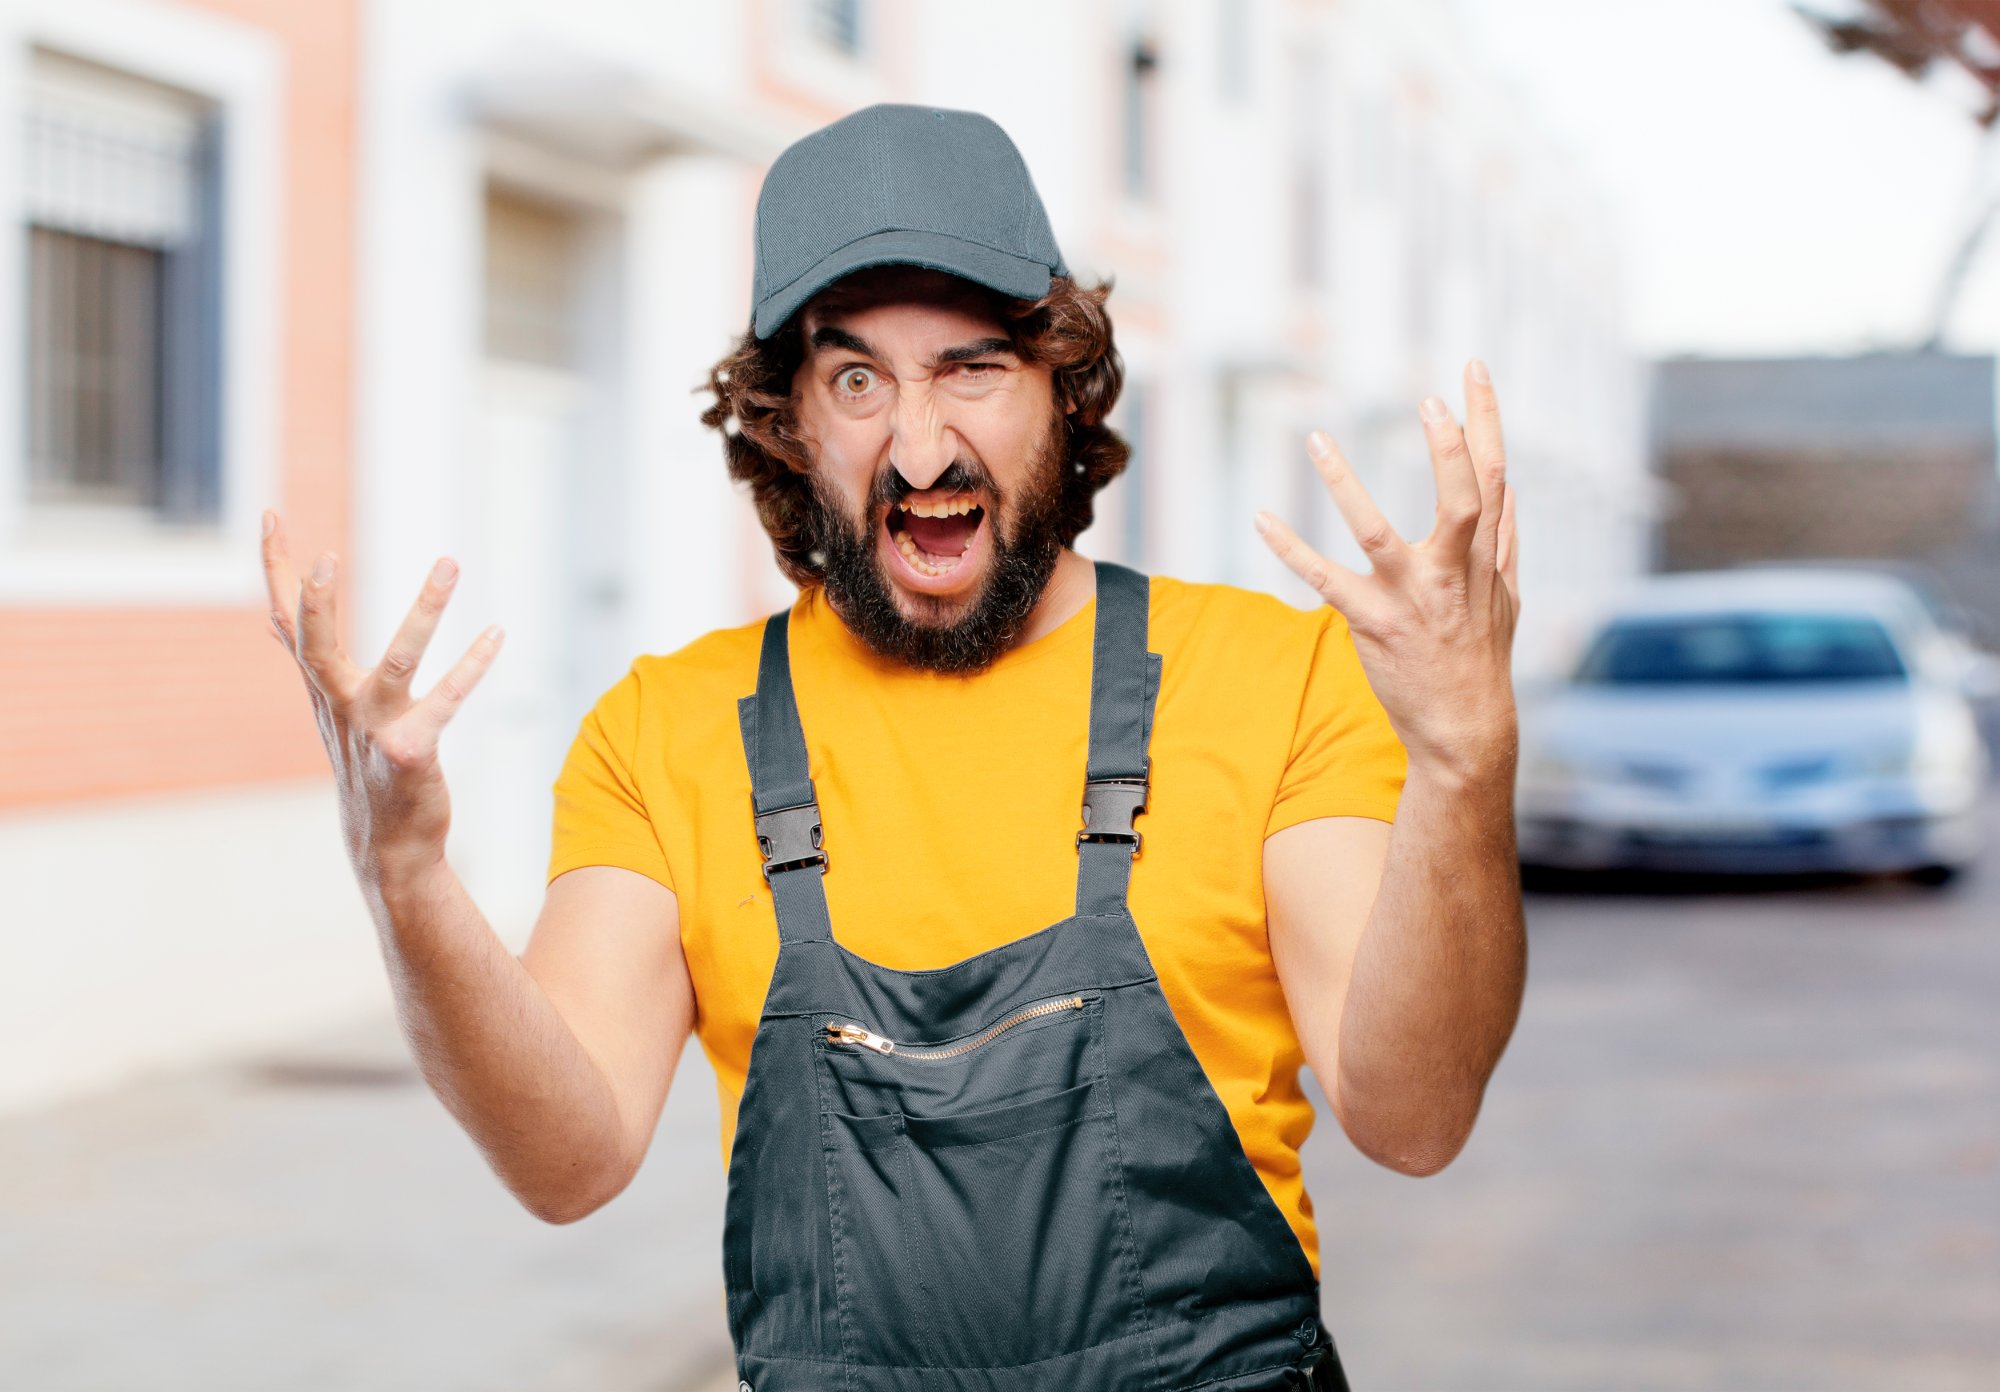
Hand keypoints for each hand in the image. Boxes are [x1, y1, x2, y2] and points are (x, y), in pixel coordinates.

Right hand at [261, 509, 504, 885]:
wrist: (388, 844)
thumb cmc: (363, 764)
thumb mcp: (329, 707)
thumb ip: (307, 658)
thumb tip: (272, 615)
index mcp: (321, 687)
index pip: (287, 619)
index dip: (275, 567)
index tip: (270, 512)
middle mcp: (339, 705)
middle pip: (316, 647)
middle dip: (319, 605)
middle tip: (327, 558)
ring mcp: (374, 730)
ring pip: (396, 663)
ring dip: (425, 613)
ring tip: (450, 564)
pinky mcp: (411, 751)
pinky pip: (446, 700)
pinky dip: (472, 666)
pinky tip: (496, 633)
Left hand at [1254, 359, 1518, 780]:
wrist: (1463, 727)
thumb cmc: (1481, 656)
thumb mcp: (1506, 596)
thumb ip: (1503, 540)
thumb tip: (1510, 489)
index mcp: (1483, 555)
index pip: (1494, 475)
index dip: (1485, 420)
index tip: (1470, 370)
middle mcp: (1454, 572)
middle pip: (1463, 500)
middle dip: (1449, 450)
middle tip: (1426, 400)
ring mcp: (1413, 598)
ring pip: (1377, 532)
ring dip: (1345, 485)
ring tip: (1316, 438)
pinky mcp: (1373, 623)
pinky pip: (1325, 580)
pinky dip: (1291, 549)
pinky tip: (1262, 520)